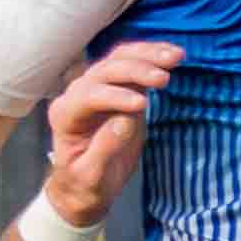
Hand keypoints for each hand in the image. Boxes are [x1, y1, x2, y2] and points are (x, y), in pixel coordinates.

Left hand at [42, 40, 177, 226]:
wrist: (85, 185)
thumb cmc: (84, 184)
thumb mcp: (91, 176)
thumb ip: (104, 149)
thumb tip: (125, 120)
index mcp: (64, 115)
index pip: (88, 96)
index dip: (114, 97)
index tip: (142, 105)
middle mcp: (76, 94)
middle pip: (104, 70)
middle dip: (134, 70)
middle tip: (163, 78)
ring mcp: (97, 86)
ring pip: (119, 59)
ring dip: (147, 55)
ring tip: (175, 57)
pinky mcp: (117, 85)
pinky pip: (132, 62)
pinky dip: (153, 56)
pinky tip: (173, 54)